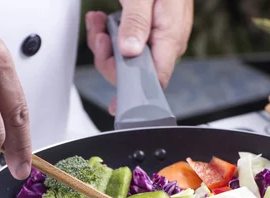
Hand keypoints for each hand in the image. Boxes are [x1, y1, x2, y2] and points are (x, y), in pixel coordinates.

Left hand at [86, 0, 193, 114]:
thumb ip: (136, 21)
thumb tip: (130, 52)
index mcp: (171, 35)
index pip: (155, 80)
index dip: (135, 95)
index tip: (116, 103)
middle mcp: (166, 41)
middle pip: (135, 72)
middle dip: (110, 60)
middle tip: (100, 38)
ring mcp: (157, 36)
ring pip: (126, 59)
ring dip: (105, 45)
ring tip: (98, 23)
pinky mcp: (147, 31)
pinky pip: (126, 45)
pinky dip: (109, 35)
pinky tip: (102, 21)